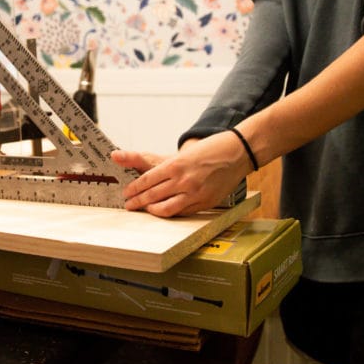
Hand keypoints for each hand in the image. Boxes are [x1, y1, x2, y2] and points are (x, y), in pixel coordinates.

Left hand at [111, 132, 250, 217]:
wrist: (237, 153)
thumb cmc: (211, 150)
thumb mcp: (185, 155)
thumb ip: (166, 167)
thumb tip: (149, 179)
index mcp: (175, 165)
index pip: (147, 180)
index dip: (134, 189)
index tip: (127, 193)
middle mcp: (183, 180)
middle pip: (152, 195)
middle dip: (138, 201)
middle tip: (129, 204)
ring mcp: (194, 193)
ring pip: (166, 208)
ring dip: (152, 210)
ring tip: (145, 210)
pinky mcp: (205, 202)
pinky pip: (182, 212)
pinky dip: (170, 212)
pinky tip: (164, 211)